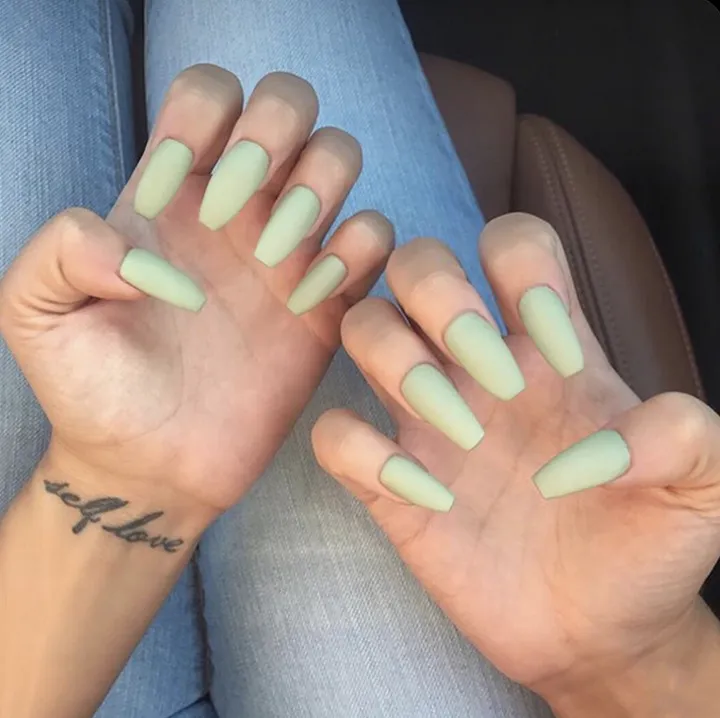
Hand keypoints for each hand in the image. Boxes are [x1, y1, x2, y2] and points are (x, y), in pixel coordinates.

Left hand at [0, 65, 391, 516]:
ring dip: (319, 187)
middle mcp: (239, 210)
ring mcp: (290, 253)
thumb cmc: (92, 390)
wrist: (151, 463)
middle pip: (290, 104)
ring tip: (272, 260)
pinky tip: (312, 298)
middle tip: (239, 211)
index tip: (173, 191)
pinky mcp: (329, 304)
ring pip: (341, 157)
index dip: (201, 118)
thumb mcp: (36, 314)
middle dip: (275, 133)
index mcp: (171, 192)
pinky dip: (358, 251)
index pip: (209, 93)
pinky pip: (375, 239)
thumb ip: (61, 249)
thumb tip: (150, 251)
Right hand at [313, 213, 719, 705]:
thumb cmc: (648, 544)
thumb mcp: (702, 488)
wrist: (600, 630)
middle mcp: (476, 368)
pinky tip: (425, 496)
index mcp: (548, 345)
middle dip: (439, 292)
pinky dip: (360, 451)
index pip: (513, 244)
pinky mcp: (391, 484)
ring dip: (395, 361)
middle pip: (416, 263)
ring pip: (363, 328)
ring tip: (462, 434)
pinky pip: (334, 434)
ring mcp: (426, 421)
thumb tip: (613, 438)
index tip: (558, 350)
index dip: (524, 268)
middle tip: (491, 375)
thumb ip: (687, 438)